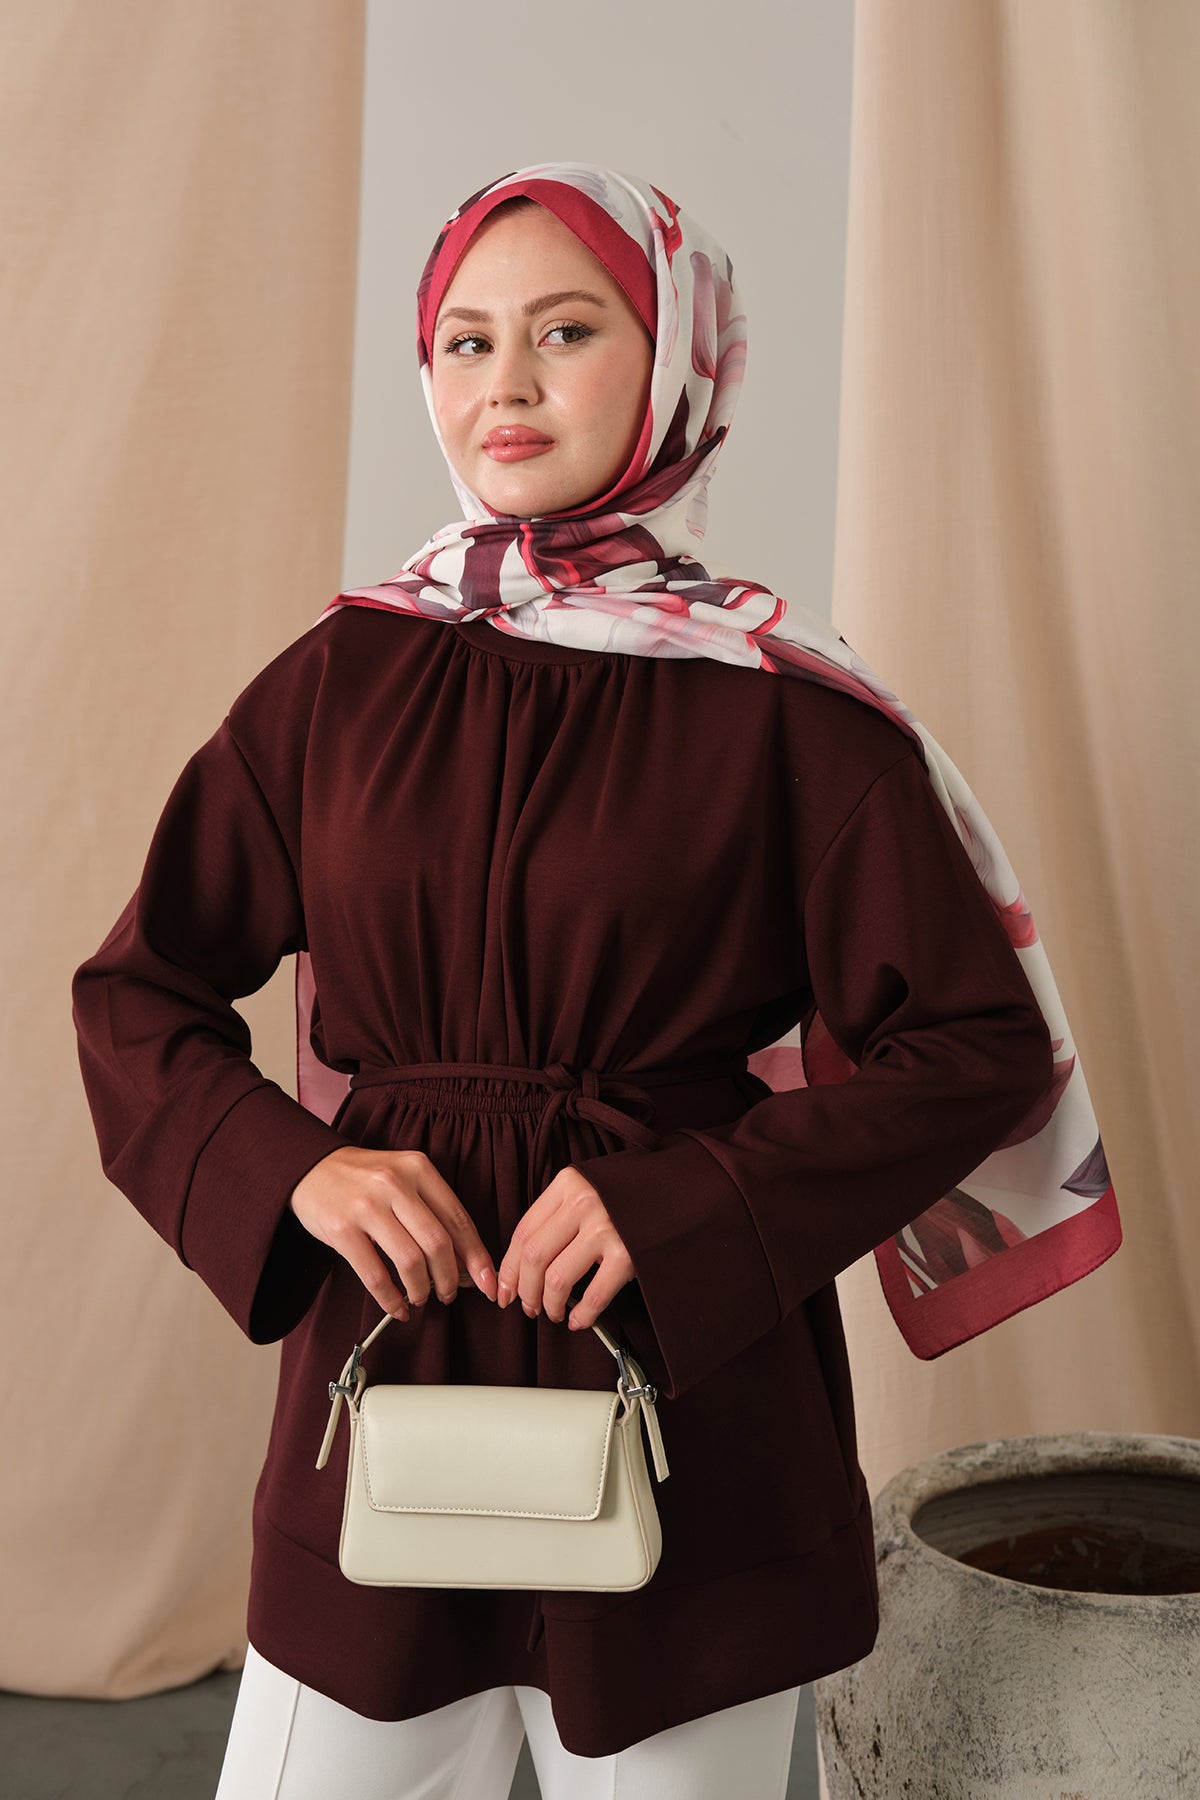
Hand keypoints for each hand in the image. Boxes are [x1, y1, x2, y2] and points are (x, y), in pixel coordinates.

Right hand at [288, 1146, 498, 1319]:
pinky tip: (397, 1306)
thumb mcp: (403, 1177)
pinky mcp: (342, 1230)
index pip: (458, 1219)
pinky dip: (391, 1298)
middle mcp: (395, 1184)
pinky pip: (375, 1275)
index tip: (487, 1281)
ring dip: (421, 1290)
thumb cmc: (363, 1178)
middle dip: (450, 1279)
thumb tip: (464, 1259)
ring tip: (421, 1298)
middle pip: (438, 1243)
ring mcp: (367, 1206)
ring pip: (410, 1261)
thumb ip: (432, 1210)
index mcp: (418, 1169)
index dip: (477, 1256)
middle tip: (449, 1294)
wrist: (310, 1166)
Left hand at [495, 1165, 635, 1329]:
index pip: (523, 1232)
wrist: (687, 1186)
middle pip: (534, 1257)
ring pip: (556, 1279)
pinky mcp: (628, 1254)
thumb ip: (560, 1211)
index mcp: (569, 1183)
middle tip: (528, 1307)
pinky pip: (593, 1295)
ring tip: (554, 1312)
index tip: (506, 1289)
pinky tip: (579, 1320)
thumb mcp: (591, 1186)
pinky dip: (581, 1315)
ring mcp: (607, 1228)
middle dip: (525, 1291)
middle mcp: (584, 1202)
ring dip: (549, 1305)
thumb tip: (525, 1259)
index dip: (509, 1268)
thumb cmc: (635, 1190)